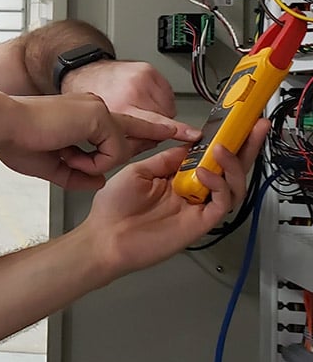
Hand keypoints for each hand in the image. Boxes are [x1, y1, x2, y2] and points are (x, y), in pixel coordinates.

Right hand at [0, 93, 179, 189]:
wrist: (4, 124)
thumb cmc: (17, 140)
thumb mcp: (51, 165)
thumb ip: (78, 173)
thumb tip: (99, 181)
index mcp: (83, 116)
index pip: (122, 126)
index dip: (146, 133)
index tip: (170, 134)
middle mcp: (95, 109)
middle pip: (136, 127)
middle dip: (166, 131)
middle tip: (192, 134)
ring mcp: (98, 110)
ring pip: (119, 147)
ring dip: (93, 162)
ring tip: (62, 155)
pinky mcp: (98, 117)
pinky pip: (111, 151)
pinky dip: (91, 161)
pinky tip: (67, 155)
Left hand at [61, 60, 199, 153]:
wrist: (83, 72)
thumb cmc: (89, 99)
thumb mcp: (100, 127)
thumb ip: (125, 141)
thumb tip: (148, 146)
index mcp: (119, 107)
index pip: (153, 122)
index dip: (176, 130)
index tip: (192, 134)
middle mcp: (132, 90)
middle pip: (162, 119)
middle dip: (153, 127)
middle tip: (136, 123)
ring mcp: (142, 78)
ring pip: (166, 107)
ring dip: (156, 112)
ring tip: (136, 107)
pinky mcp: (148, 71)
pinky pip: (166, 94)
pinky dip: (157, 100)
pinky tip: (141, 99)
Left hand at [82, 118, 267, 275]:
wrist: (105, 238)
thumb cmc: (113, 208)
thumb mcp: (138, 172)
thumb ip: (166, 160)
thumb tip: (190, 145)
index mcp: (176, 178)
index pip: (207, 157)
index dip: (220, 140)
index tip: (231, 123)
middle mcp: (191, 191)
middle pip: (228, 169)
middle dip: (245, 147)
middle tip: (256, 128)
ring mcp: (198, 207)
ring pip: (232, 185)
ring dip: (232, 164)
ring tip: (222, 148)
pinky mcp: (201, 222)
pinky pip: (222, 203)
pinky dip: (219, 185)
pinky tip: (205, 173)